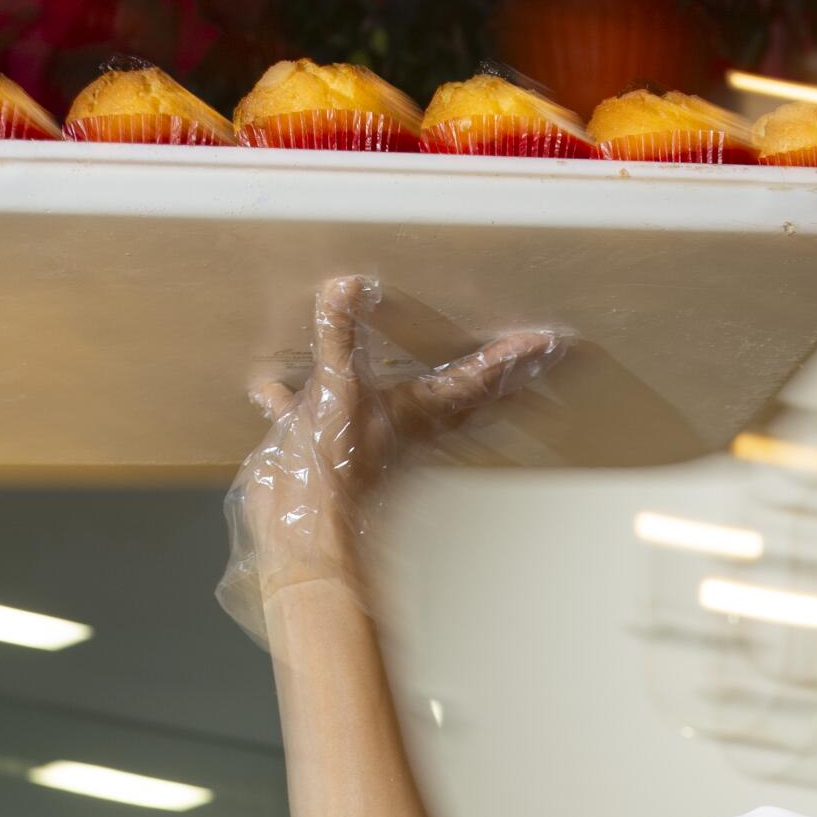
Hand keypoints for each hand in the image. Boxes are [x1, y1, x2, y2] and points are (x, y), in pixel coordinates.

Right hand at [232, 276, 565, 600]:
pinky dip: (298, 399)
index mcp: (416, 410)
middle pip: (465, 396)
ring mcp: (370, 439)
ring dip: (429, 388)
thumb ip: (342, 338)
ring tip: (453, 369)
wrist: (303, 529)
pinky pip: (322, 412)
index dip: (510, 359)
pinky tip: (270, 388)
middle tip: (534, 362)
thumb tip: (348, 287)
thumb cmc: (334, 470)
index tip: (546, 344)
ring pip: (409, 405)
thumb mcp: (337, 390)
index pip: (475, 377)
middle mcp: (404, 426)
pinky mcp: (330, 449)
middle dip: (498, 377)